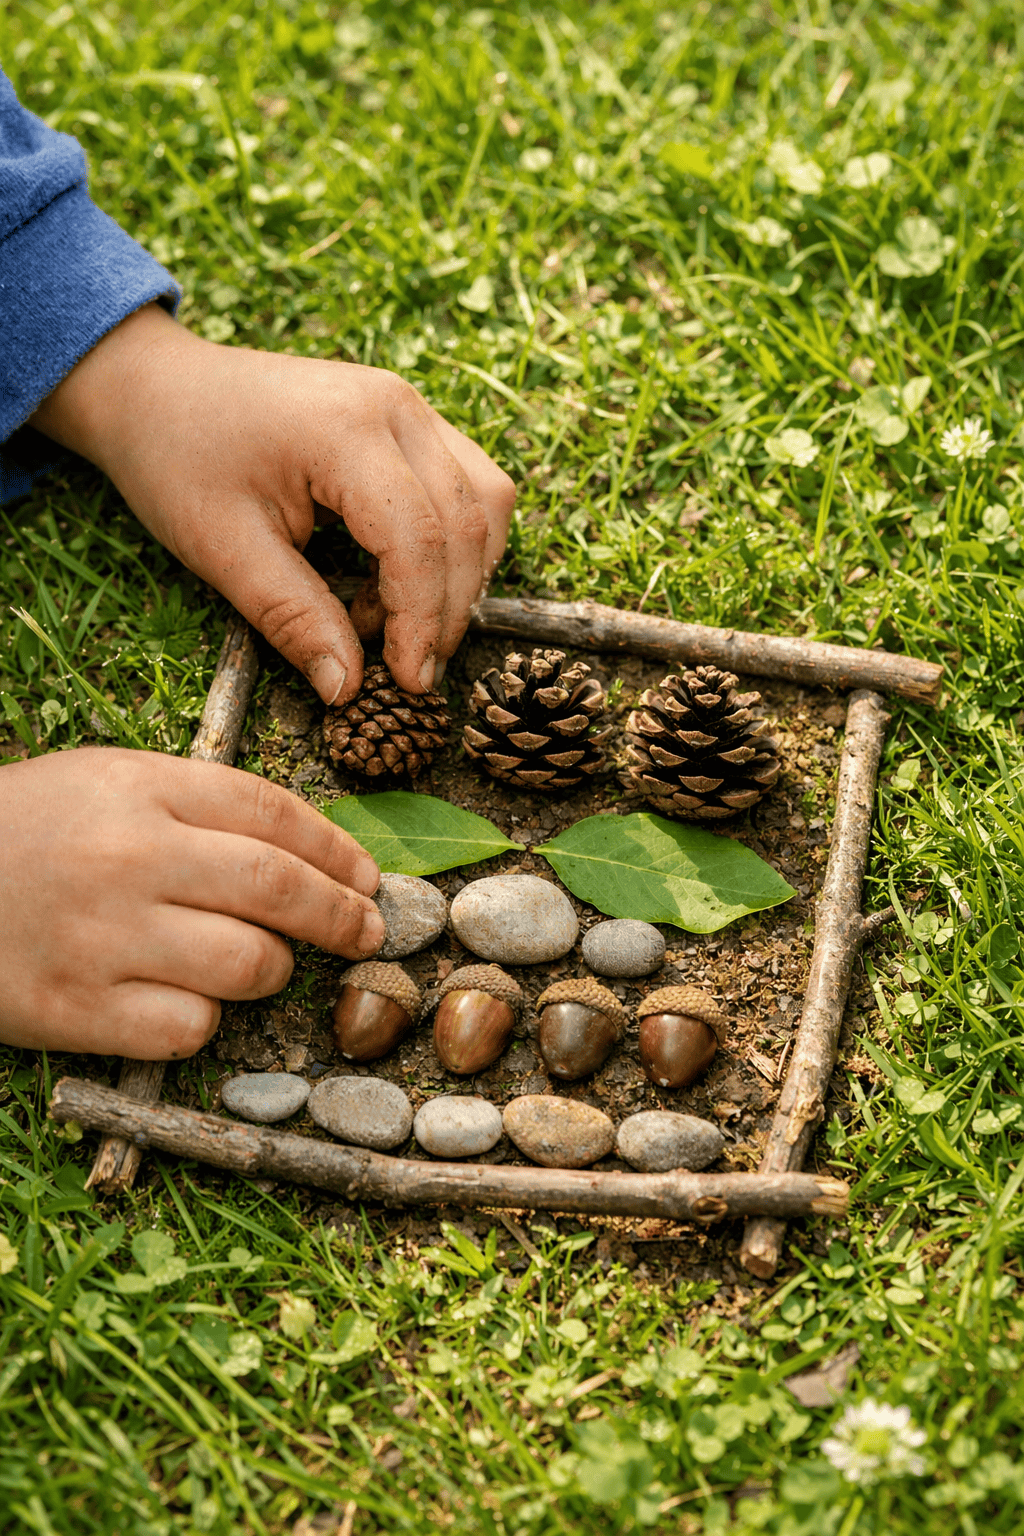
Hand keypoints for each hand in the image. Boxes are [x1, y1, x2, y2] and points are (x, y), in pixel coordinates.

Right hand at [0, 748, 383, 1057]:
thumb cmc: (23, 832)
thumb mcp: (104, 782)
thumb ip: (198, 803)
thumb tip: (310, 850)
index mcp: (138, 787)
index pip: (272, 812)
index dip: (338, 848)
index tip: (368, 875)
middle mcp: (128, 857)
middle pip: (278, 890)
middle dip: (343, 915)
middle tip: (367, 930)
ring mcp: (102, 937)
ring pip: (248, 966)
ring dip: (274, 970)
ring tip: (262, 964)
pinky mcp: (75, 1011)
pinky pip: (190, 1029)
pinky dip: (206, 1020)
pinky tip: (186, 1001)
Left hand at [30, 304, 515, 702]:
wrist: (156, 389)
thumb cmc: (177, 458)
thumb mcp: (222, 550)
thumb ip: (293, 618)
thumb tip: (348, 689)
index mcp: (345, 431)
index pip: (420, 539)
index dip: (423, 621)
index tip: (408, 682)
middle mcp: (395, 407)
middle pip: (468, 523)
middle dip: (448, 609)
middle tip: (407, 670)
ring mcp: (409, 406)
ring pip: (487, 501)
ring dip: (461, 574)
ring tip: (388, 618)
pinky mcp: (410, 419)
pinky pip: (469, 485)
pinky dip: (452, 544)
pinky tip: (392, 579)